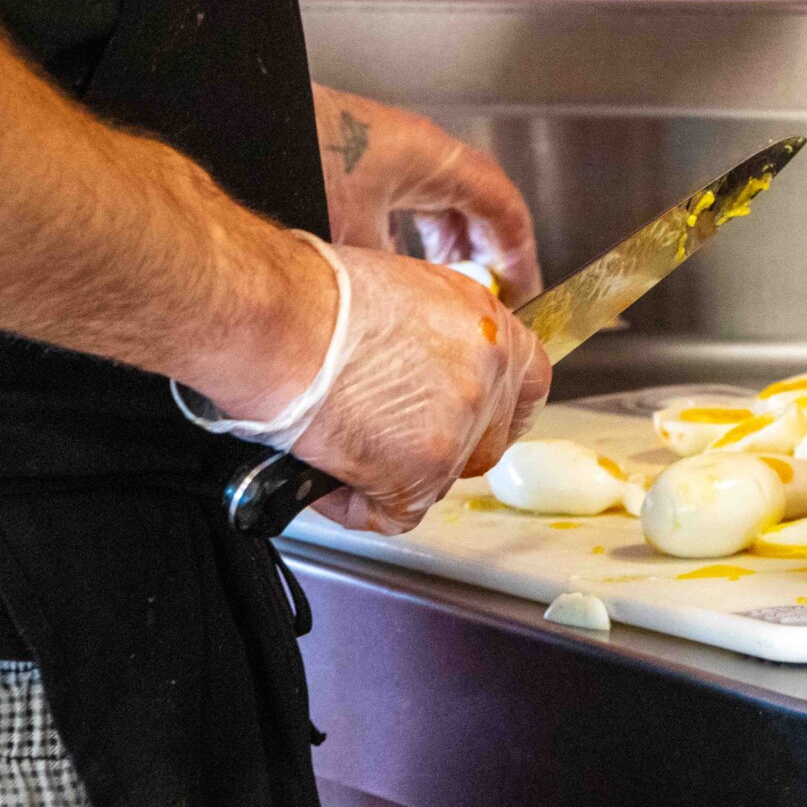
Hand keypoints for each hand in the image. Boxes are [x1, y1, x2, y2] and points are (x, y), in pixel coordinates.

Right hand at [282, 246, 550, 533]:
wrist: (278, 319)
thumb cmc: (317, 295)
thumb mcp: (405, 292)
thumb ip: (438, 337)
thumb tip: (428, 367)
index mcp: (488, 327)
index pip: (528, 385)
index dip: (500, 409)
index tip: (479, 420)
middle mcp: (487, 376)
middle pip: (486, 441)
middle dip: (441, 449)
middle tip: (388, 437)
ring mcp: (459, 427)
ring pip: (439, 479)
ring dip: (391, 473)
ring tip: (338, 440)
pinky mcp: (420, 470)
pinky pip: (394, 514)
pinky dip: (352, 502)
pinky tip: (322, 471)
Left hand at [313, 84, 543, 303]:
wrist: (246, 125)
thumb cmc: (301, 159)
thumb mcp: (357, 235)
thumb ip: (397, 273)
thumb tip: (420, 309)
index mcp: (435, 159)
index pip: (502, 205)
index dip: (518, 251)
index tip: (523, 287)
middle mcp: (418, 150)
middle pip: (478, 202)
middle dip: (489, 251)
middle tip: (495, 291)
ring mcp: (389, 153)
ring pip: (442, 201)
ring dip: (452, 243)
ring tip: (451, 283)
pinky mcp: (358, 161)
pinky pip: (408, 200)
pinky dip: (416, 234)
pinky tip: (400, 264)